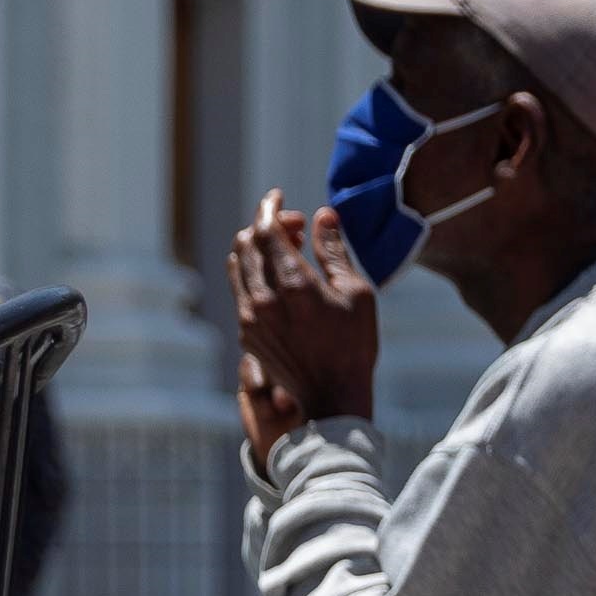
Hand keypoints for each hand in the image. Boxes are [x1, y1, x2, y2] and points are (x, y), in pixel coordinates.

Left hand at [228, 192, 378, 453]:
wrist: (332, 398)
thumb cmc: (354, 346)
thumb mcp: (357, 294)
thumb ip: (334, 252)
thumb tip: (323, 216)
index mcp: (293, 285)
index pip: (266, 229)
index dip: (270, 207)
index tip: (279, 196)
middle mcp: (262, 298)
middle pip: (246, 242)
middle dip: (266, 225)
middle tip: (293, 228)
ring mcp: (248, 317)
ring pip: (237, 265)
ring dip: (256, 248)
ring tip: (284, 251)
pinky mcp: (245, 332)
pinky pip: (240, 290)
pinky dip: (253, 273)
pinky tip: (278, 281)